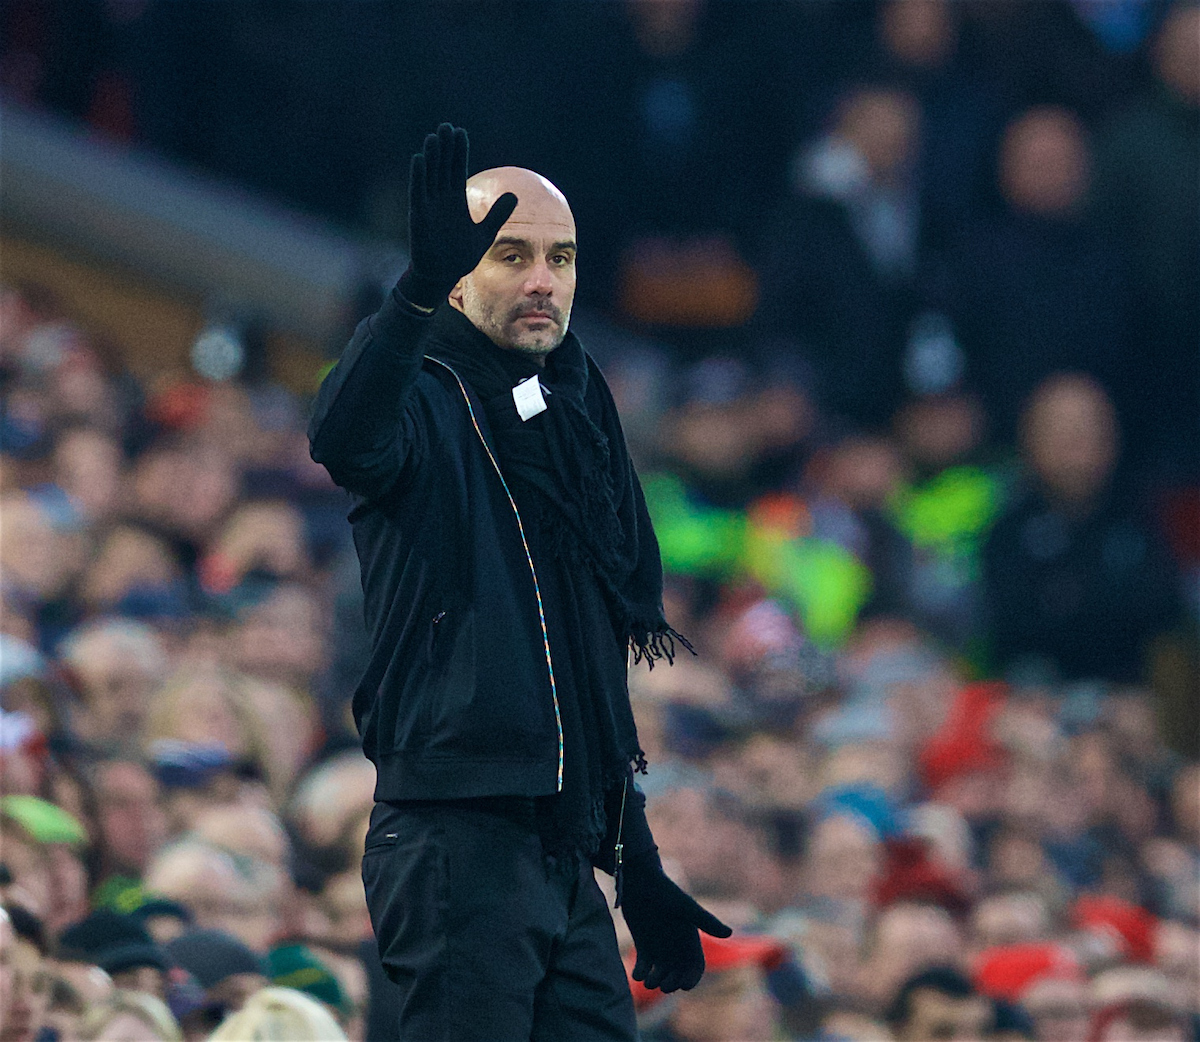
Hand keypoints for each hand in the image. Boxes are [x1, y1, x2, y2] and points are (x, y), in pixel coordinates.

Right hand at [398, 123, 517, 308]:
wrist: (443, 274)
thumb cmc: (461, 255)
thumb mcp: (485, 233)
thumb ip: (498, 214)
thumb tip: (514, 195)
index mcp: (456, 202)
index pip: (457, 170)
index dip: (459, 152)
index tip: (461, 133)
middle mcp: (441, 200)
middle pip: (443, 168)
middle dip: (445, 148)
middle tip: (447, 126)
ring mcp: (429, 206)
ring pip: (430, 175)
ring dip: (432, 157)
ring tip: (434, 136)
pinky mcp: (419, 216)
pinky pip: (418, 192)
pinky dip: (418, 176)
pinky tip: (420, 159)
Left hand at [621, 851, 731, 992]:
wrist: (639, 880)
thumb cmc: (665, 891)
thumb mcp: (686, 907)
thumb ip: (706, 921)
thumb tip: (729, 933)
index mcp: (689, 939)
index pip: (695, 966)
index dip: (692, 978)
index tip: (684, 985)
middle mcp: (675, 946)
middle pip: (678, 975)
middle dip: (673, 984)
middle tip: (664, 985)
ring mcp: (658, 947)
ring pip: (660, 975)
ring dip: (655, 982)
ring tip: (649, 980)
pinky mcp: (643, 946)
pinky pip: (643, 968)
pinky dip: (640, 974)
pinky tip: (638, 973)